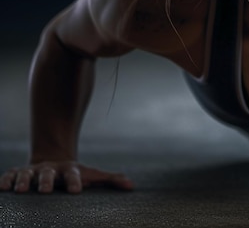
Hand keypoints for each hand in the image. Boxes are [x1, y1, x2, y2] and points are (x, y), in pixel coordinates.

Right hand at [0, 161, 133, 193]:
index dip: (75, 182)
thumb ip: (111, 180)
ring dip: (24, 181)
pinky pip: (10, 175)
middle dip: (46, 181)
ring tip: (21, 190)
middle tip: (45, 191)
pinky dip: (6, 180)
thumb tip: (131, 186)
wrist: (54, 162)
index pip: (74, 175)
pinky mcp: (19, 174)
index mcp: (70, 170)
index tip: (77, 191)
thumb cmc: (76, 174)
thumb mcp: (93, 175)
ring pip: (27, 174)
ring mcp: (34, 171)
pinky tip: (3, 188)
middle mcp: (51, 169)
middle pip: (48, 173)